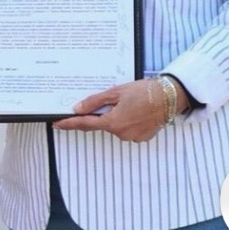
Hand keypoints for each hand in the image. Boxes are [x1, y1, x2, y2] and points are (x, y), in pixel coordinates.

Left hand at [54, 78, 171, 142]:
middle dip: (101, 115)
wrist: (170, 97)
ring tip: (128, 103)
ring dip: (116, 117)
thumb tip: (77, 109)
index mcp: (113, 122)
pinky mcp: (142, 137)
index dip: (70, 123)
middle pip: (102, 125)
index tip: (58, 124)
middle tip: (110, 101)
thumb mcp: (116, 92)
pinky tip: (135, 110)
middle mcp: (122, 133)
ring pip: (116, 127)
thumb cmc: (145, 92)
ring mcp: (133, 137)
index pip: (85, 124)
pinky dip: (127, 121)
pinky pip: (128, 129)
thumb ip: (94, 102)